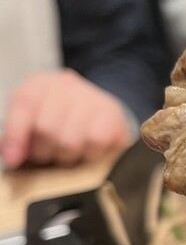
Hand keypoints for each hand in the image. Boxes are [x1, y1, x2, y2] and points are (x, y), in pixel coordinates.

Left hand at [1, 70, 132, 168]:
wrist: (101, 113)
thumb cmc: (64, 121)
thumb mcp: (35, 121)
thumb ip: (19, 136)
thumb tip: (12, 156)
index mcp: (40, 84)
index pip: (24, 105)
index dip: (16, 136)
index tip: (14, 159)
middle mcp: (66, 86)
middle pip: (47, 128)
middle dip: (45, 151)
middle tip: (49, 155)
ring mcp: (93, 98)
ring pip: (70, 140)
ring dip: (67, 157)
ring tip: (69, 155)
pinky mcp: (113, 115)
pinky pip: (96, 142)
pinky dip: (90, 154)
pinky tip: (88, 152)